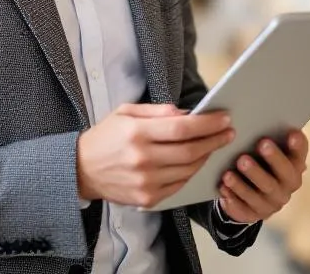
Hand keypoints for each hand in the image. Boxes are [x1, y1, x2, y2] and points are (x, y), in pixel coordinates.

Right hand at [77, 103, 234, 208]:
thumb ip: (157, 111)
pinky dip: (191, 172)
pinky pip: (179, 185)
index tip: (224, 118)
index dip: (208, 124)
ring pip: (189, 169)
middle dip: (214, 140)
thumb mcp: (125, 113)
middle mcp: (142, 159)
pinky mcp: (147, 199)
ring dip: (206, 156)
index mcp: (136, 133)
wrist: (81, 170)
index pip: (182, 128)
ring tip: (214, 145)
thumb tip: (187, 113)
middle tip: (229, 132)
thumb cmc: (105, 138)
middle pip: (191, 150)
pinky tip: (196, 162)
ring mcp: (145, 182)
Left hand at [216, 129, 308, 223]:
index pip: (300, 155)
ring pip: (260, 194)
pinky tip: (222, 189)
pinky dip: (232, 199)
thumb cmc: (258, 162)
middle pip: (283, 175)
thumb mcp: (264, 151)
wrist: (248, 194)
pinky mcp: (254, 214)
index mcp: (294, 167)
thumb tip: (258, 116)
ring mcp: (272, 203)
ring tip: (229, 173)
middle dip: (273, 159)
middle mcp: (287, 186)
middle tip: (261, 143)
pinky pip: (244, 209)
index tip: (292, 133)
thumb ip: (268, 138)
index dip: (298, 146)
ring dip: (244, 183)